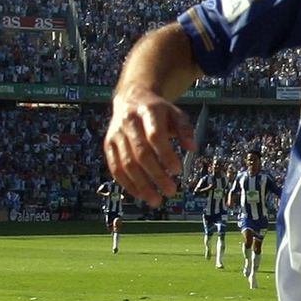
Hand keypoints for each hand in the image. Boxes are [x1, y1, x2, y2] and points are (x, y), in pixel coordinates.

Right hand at [104, 87, 195, 205]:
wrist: (131, 99)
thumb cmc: (158, 111)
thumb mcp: (176, 113)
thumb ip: (185, 130)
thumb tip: (193, 148)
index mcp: (148, 112)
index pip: (155, 136)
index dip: (166, 155)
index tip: (178, 171)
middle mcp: (129, 122)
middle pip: (141, 153)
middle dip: (156, 175)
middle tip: (171, 191)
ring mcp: (116, 134)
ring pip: (126, 164)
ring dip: (142, 185)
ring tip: (156, 200)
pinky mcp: (108, 145)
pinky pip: (115, 168)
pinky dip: (127, 184)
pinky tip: (140, 195)